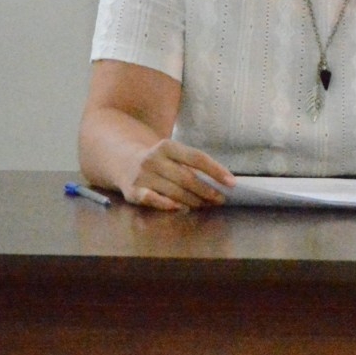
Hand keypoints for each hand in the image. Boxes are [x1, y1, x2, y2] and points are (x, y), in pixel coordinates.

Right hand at [120, 138, 234, 210]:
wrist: (124, 161)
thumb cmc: (160, 161)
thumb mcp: (173, 155)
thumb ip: (192, 165)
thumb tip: (221, 182)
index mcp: (167, 146)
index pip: (197, 158)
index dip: (216, 171)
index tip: (231, 183)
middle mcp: (153, 159)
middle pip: (187, 178)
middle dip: (207, 191)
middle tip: (220, 199)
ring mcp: (142, 176)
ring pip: (174, 191)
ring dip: (194, 201)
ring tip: (206, 205)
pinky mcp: (133, 191)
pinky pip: (152, 200)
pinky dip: (167, 205)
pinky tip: (180, 208)